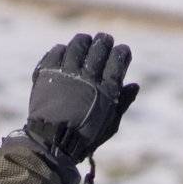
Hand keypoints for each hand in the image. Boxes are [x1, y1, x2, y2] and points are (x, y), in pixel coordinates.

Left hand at [25, 32, 138, 166]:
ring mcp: (66, 73)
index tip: (122, 50)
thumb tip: (135, 85)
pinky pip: (56, 52)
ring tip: (85, 42)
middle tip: (104, 40)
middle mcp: (87, 77)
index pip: (118, 60)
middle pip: (99, 48)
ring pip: (78, 45)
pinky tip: (65, 53)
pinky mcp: (47, 72)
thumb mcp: (109, 125)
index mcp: (105, 90)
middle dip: (104, 42)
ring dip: (83, 41)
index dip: (122, 53)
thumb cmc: (85, 137)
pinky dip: (62, 50)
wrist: (53, 143)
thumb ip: (122, 103)